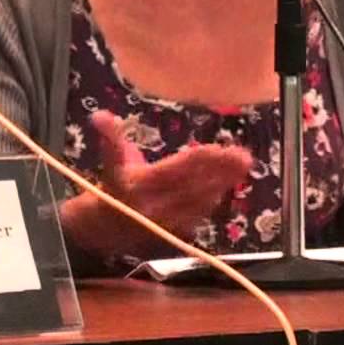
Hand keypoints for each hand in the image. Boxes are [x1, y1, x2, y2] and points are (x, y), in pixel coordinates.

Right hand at [59, 110, 252, 258]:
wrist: (106, 228)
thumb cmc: (114, 185)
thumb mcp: (111, 160)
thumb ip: (110, 137)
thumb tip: (99, 115)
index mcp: (140, 184)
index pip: (177, 168)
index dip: (202, 159)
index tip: (222, 148)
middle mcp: (156, 204)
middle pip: (195, 185)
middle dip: (221, 171)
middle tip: (244, 156)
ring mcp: (169, 219)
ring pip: (202, 200)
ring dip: (224, 183)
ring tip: (242, 166)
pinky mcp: (177, 229)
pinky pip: (201, 213)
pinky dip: (216, 197)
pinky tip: (229, 183)